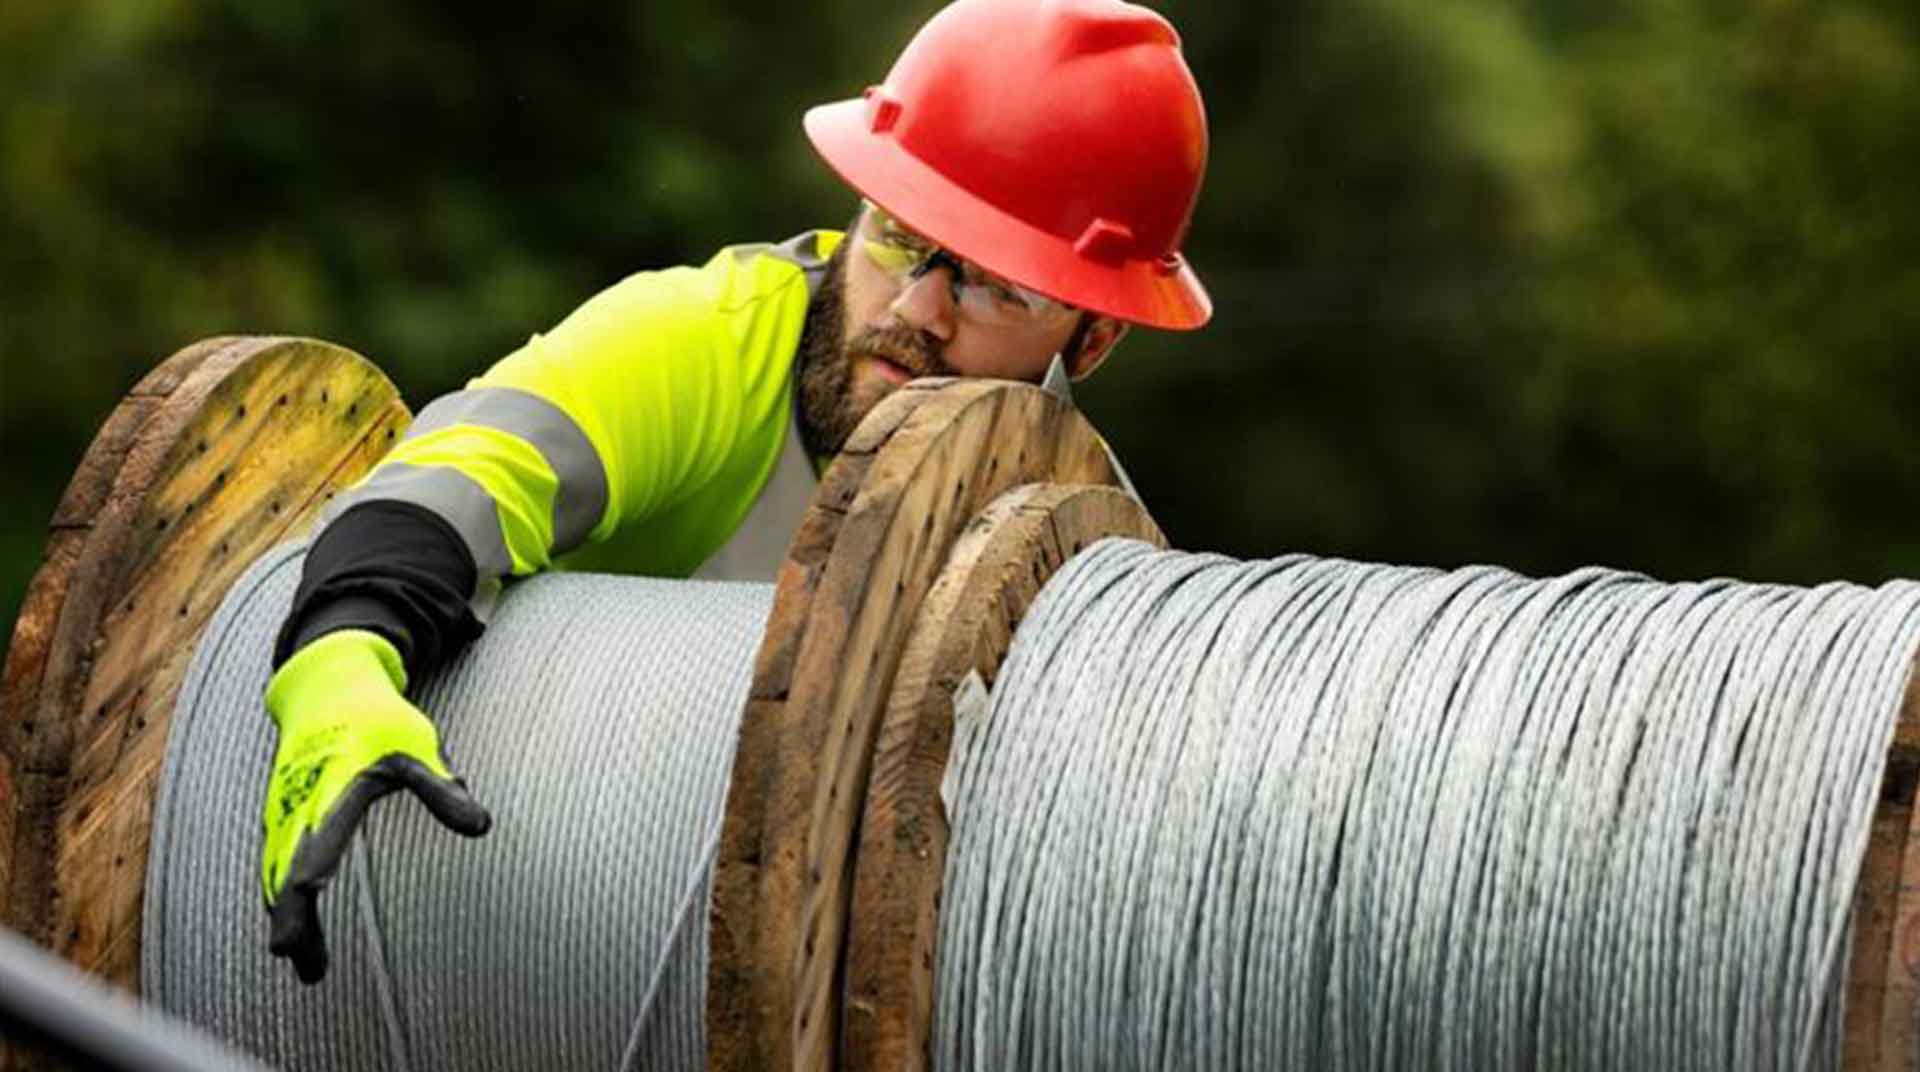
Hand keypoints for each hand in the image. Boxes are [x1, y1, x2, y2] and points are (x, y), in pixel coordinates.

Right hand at [260, 629, 490, 982]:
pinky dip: (280, 900)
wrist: (327, 691)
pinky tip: (293, 936)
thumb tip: (481, 827)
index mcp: (334, 781)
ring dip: (288, 918)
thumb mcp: (417, 745)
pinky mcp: (280, 821)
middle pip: (288, 865)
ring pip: (277, 873)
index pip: (322, 827)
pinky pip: (274, 867)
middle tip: (299, 959)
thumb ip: (441, 788)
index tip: (312, 889)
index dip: (315, 859)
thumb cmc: (378, 720)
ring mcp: (284, 812)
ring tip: (307, 965)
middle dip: (292, 913)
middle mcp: (300, 801)